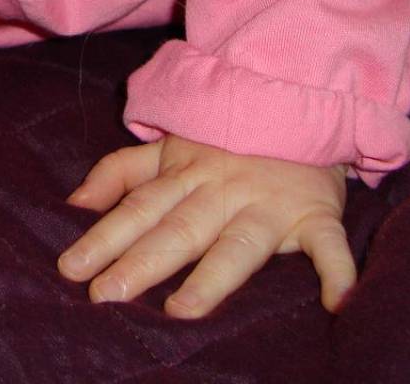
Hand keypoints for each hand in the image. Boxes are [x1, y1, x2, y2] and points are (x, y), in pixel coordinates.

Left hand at [57, 135, 353, 318]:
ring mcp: (270, 204)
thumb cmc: (226, 135)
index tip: (71, 268)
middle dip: (141, 262)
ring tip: (183, 311)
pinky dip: (338, 272)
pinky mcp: (316, 215)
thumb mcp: (169, 146)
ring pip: (238, 244)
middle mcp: (223, 191)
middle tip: (106, 296)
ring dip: (213, 276)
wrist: (300, 99)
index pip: (138, 209)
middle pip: (177, 230)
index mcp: (186, 174)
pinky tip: (337, 303)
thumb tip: (74, 202)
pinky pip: (329, 245)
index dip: (104, 237)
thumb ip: (121, 171)